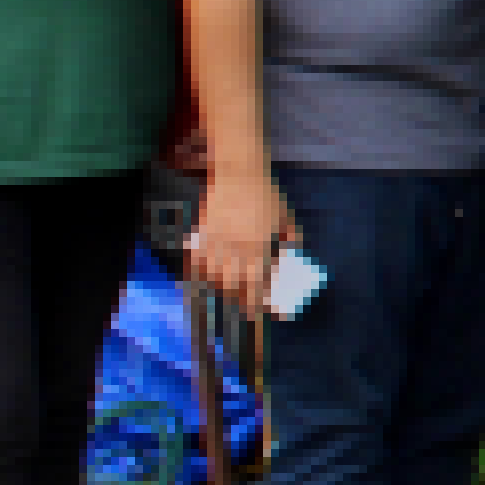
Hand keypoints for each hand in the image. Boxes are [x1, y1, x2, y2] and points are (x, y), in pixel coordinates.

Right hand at [189, 170, 297, 308]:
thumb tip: (289, 265)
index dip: (255, 303)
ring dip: (218, 288)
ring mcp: (214, 241)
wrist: (238, 171)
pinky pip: (193, 261)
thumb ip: (291, 243)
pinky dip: (195, 274)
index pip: (255, 284)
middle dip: (237, 298)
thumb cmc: (267, 195)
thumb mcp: (287, 219)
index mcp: (258, 246)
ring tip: (226, 290)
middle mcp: (234, 247)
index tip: (256, 313)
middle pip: (231, 285)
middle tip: (243, 302)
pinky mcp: (199, 233)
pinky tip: (199, 280)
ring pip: (210, 277)